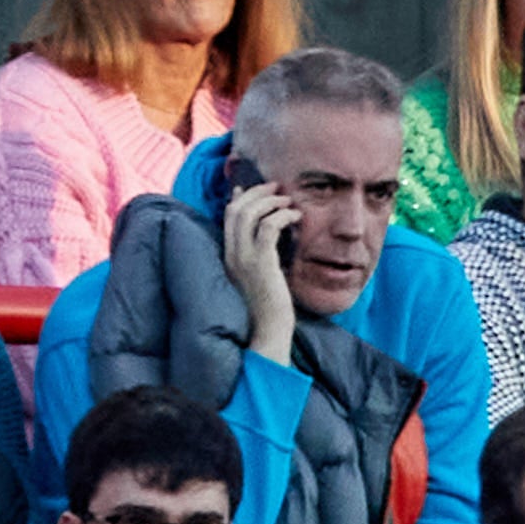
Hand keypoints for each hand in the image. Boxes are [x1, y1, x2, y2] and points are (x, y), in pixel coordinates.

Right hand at [220, 180, 302, 357]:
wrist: (267, 335)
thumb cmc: (268, 310)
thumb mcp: (259, 279)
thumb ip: (259, 258)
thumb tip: (268, 239)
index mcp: (228, 257)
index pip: (228, 216)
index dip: (241, 197)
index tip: (255, 188)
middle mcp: (231, 255)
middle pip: (236, 208)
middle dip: (257, 192)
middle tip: (277, 188)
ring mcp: (244, 259)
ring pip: (249, 213)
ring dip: (271, 200)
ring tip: (288, 201)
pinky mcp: (260, 264)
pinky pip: (269, 226)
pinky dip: (283, 216)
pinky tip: (296, 218)